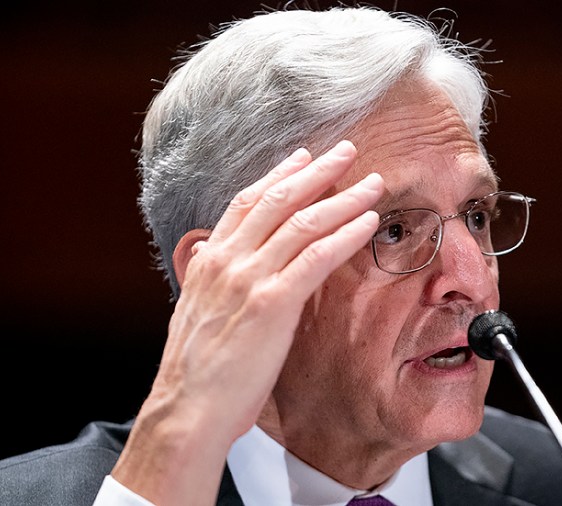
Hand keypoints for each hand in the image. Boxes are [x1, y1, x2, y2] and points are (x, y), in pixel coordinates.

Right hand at [111, 140, 382, 504]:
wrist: (188, 409)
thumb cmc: (197, 370)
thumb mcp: (196, 310)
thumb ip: (209, 277)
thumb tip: (209, 253)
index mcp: (211, 260)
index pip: (247, 202)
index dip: (279, 175)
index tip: (304, 157)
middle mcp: (227, 259)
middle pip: (278, 199)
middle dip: (317, 170)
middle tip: (347, 150)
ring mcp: (249, 278)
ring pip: (303, 222)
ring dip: (343, 197)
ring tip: (373, 182)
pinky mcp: (272, 303)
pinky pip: (316, 257)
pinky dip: (346, 234)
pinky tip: (369, 222)